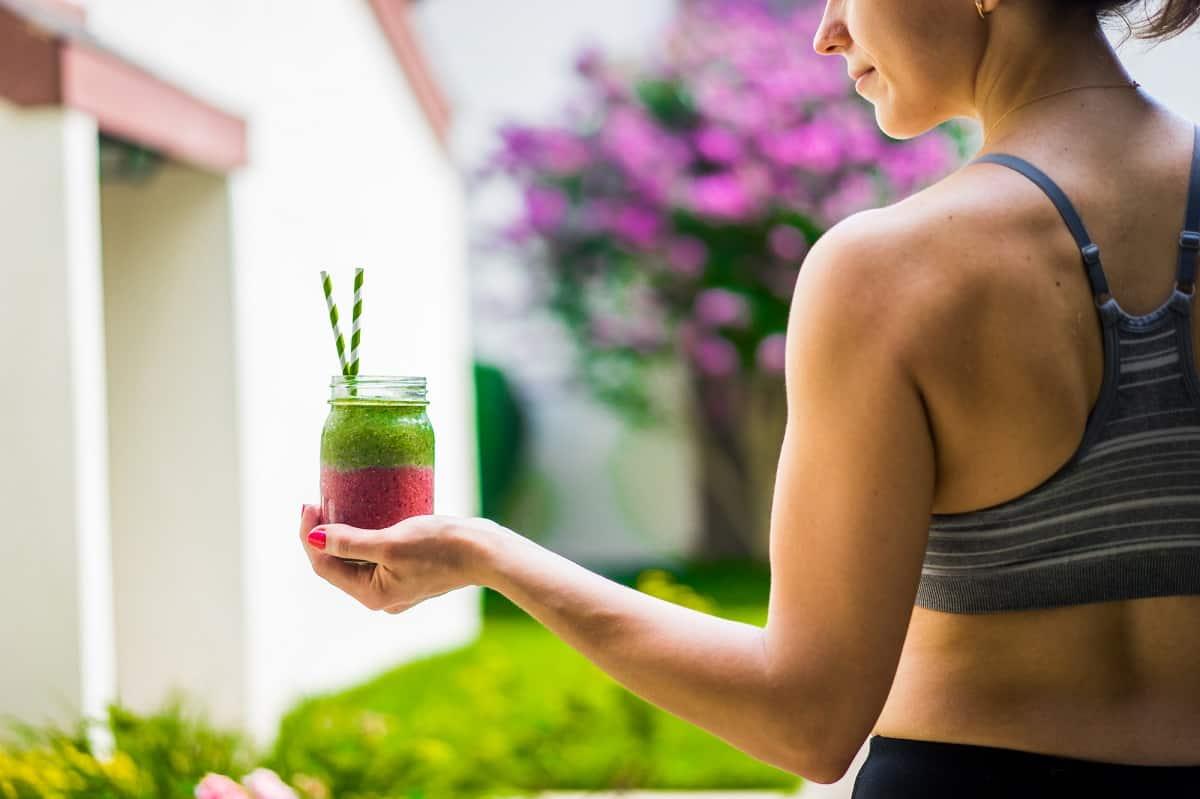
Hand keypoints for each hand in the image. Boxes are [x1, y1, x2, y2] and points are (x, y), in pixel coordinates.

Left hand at [298, 504, 501, 613]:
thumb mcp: (390, 542)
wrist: (486, 552)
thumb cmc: (441, 547)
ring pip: (356, 559)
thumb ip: (350, 541)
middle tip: (317, 501)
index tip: (308, 503)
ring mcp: (397, 586)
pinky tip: (367, 516)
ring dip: (342, 534)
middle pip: (337, 564)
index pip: (324, 565)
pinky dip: (365, 536)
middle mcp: (381, 596)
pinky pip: (376, 555)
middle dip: (322, 534)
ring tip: (336, 505)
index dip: (310, 535)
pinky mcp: (411, 571)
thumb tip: (315, 537)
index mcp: (371, 594)